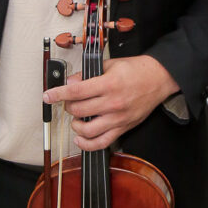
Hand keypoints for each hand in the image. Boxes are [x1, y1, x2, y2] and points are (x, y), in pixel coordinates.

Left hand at [44, 55, 179, 150]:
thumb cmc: (137, 70)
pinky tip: (80, 137)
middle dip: (68, 105)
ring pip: (86, 130)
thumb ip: (88, 74)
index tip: (48, 95)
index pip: (76, 92)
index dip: (58, 94)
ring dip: (75, 124)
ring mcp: (118, 118)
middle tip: (69, 101)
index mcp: (109, 84)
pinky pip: (101, 143)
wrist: (160, 78)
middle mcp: (113, 103)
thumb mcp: (111, 64)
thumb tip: (70, 82)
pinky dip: (87, 144)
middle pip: (78, 110)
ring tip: (76, 117)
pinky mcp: (123, 128)